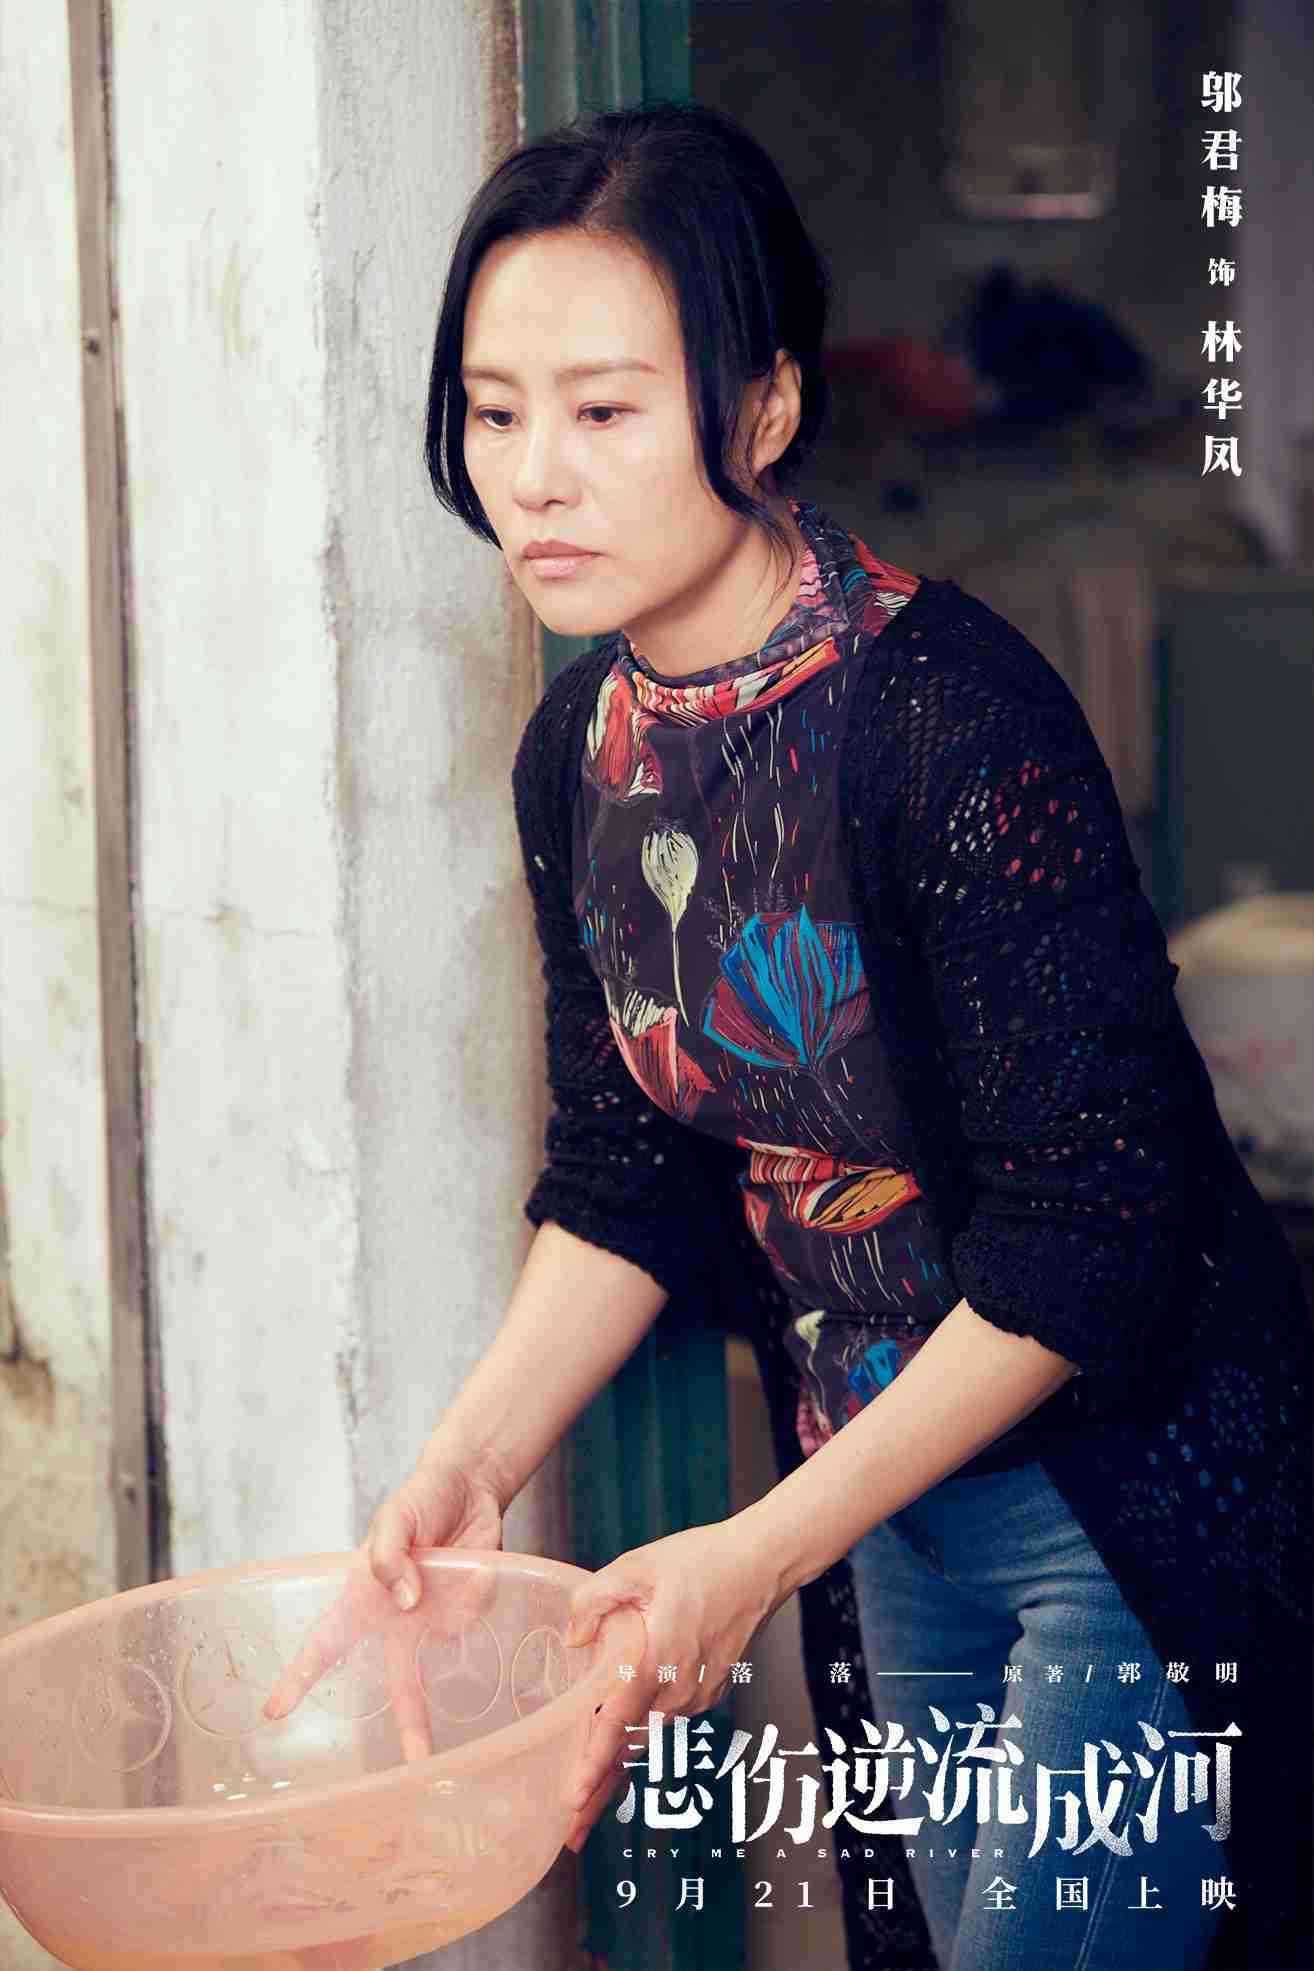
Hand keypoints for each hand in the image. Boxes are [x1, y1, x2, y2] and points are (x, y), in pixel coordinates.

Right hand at [260, 1448, 508, 1757]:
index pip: (325, 1644)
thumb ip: (390, 1557)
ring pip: (441, 1661)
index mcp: (363, 1599)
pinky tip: (474, 1561)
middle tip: (416, 1767)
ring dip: (448, 1644)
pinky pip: (474, 1617)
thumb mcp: (394, 1519)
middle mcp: (397, 1621)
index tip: (275, 1713)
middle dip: (410, 1726)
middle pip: (399, 1684)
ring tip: (447, 1623)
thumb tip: (406, 1603)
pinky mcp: (469, 1611)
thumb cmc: (419, 1501)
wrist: (470, 1486)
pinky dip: (476, 1590)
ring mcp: (434, 1620)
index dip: (298, 1678)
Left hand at [558, 1520, 784, 1852]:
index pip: (617, 1725)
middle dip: (599, 1792)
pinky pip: (667, 1717)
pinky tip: (621, 1736)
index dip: (592, 1765)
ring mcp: (697, 1695)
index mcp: (657, 1660)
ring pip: (648, 1736)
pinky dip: (642, 1732)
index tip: (571, 1801)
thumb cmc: (703, 1560)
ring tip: (587, 1795)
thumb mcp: (638, 1565)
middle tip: (570, 1833)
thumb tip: (571, 1638)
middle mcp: (678, 1690)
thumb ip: (596, 1600)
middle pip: (630, 1749)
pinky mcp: (707, 1691)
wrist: (763, 1564)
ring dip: (618, 1764)